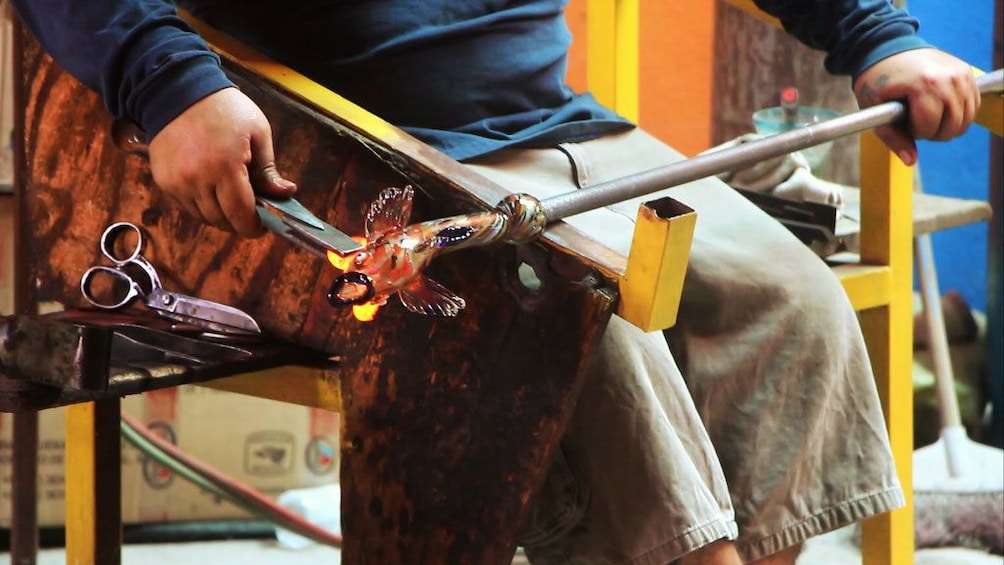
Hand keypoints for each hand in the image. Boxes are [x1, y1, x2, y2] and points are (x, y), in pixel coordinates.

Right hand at [147, 87, 296, 235]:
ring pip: (204, 217)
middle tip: (250, 211)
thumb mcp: (258, 133)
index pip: (240, 215)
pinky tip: (211, 188)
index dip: (253, 227)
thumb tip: (285, 193)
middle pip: (222, 221)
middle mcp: (196, 179)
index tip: (262, 226)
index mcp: (224, 167)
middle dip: (239, 221)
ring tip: (230, 196)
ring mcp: (177, 182)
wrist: (178, 90)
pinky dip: (202, 205)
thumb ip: (269, 170)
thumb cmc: (224, 109)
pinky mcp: (163, 181)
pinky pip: (187, 206)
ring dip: (220, 214)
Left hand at [853, 48, 979, 165]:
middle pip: (953, 125)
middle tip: (916, 121)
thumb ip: (892, 136)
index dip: (915, 131)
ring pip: (966, 118)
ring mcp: (960, 73)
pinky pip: (972, 104)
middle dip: (933, 131)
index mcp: (923, 84)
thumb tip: (910, 161)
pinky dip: (959, 114)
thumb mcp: (873, 108)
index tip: (904, 121)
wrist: (886, 48)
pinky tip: (940, 109)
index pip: (930, 126)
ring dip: (947, 125)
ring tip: (927, 115)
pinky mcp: (966, 71)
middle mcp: (947, 77)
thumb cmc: (876, 80)